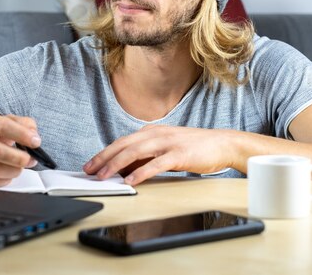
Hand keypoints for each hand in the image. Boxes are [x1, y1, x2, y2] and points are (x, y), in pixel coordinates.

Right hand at [0, 112, 40, 187]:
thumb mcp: (2, 121)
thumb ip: (22, 123)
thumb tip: (34, 134)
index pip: (2, 125)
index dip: (22, 134)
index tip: (36, 142)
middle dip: (19, 158)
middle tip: (30, 160)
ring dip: (13, 171)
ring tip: (19, 169)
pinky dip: (2, 181)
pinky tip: (7, 176)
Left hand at [83, 125, 232, 185]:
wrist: (222, 144)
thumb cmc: (194, 148)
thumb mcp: (165, 149)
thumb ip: (146, 157)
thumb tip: (125, 169)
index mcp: (151, 132)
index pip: (122, 142)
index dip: (104, 153)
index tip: (90, 164)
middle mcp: (156, 134)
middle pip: (123, 145)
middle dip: (103, 159)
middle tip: (89, 171)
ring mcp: (167, 143)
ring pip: (135, 152)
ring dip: (116, 165)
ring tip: (104, 176)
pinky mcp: (179, 154)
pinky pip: (155, 164)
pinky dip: (140, 172)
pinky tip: (130, 181)